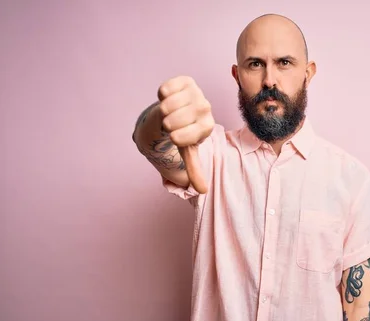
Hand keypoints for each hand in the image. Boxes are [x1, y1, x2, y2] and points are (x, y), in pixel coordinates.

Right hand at [157, 76, 213, 193]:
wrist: (179, 111)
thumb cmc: (183, 132)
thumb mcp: (188, 151)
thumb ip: (194, 169)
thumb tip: (202, 191)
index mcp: (208, 128)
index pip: (182, 137)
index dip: (173, 138)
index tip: (175, 137)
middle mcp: (206, 108)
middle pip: (172, 120)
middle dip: (166, 125)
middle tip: (171, 124)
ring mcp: (197, 93)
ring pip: (167, 104)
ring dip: (162, 110)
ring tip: (169, 112)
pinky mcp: (186, 81)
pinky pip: (165, 89)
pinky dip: (161, 96)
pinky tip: (168, 99)